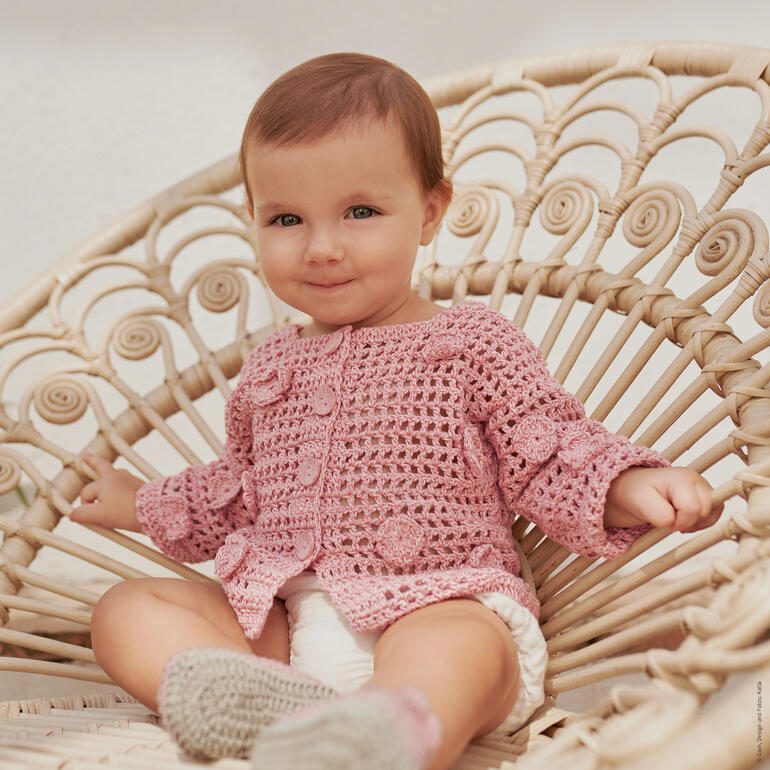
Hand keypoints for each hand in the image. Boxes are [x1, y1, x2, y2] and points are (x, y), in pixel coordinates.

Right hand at [70, 453, 144, 530]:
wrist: (155, 510)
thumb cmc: (127, 512)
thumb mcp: (100, 516)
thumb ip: (83, 514)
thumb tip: (73, 514)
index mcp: (105, 482)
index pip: (86, 493)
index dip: (84, 505)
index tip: (88, 516)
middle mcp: (117, 476)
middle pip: (101, 465)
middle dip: (92, 461)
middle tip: (86, 456)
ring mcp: (130, 478)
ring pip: (115, 474)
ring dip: (108, 473)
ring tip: (104, 473)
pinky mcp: (141, 484)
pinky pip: (127, 483)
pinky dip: (121, 485)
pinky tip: (122, 490)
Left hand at [604, 466, 723, 532]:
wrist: (634, 490)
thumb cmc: (637, 493)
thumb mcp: (640, 502)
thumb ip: (659, 513)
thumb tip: (675, 521)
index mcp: (681, 478)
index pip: (693, 508)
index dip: (679, 521)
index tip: (663, 519)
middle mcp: (696, 479)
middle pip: (706, 512)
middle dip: (687, 522)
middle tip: (669, 518)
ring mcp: (703, 487)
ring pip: (712, 515)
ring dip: (695, 524)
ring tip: (676, 518)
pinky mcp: (706, 496)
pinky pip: (712, 517)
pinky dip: (699, 524)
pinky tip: (683, 519)